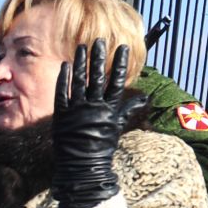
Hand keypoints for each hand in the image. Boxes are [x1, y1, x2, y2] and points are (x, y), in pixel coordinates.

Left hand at [51, 40, 130, 207]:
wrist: (83, 167)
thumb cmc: (102, 148)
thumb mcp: (118, 127)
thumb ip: (128, 110)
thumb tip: (145, 99)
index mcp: (109, 109)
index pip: (116, 81)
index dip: (119, 64)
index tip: (122, 47)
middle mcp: (94, 106)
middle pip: (97, 77)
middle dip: (99, 58)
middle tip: (100, 41)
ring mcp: (76, 110)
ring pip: (79, 81)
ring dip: (81, 63)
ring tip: (82, 46)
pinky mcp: (61, 115)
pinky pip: (62, 94)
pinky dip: (63, 79)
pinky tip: (65, 65)